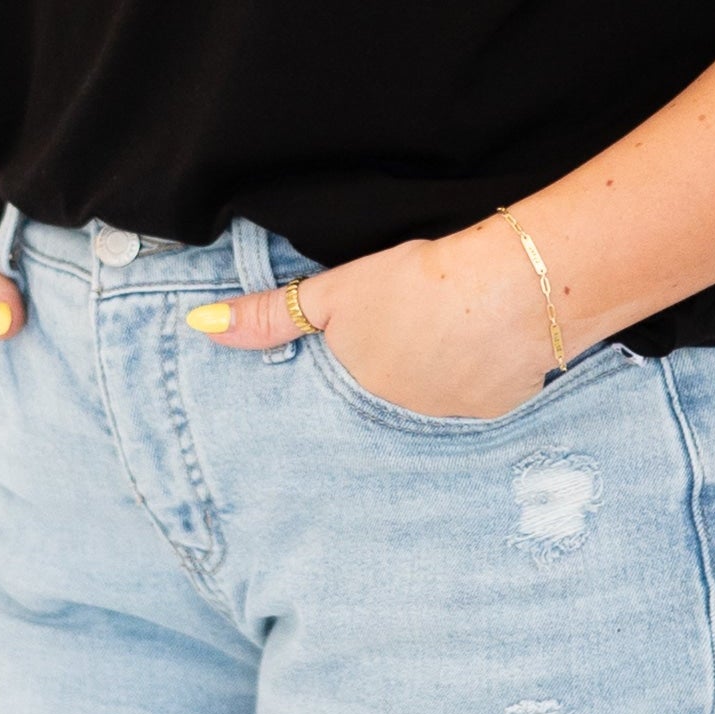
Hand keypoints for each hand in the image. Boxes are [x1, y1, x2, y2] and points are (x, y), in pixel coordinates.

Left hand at [190, 227, 552, 418]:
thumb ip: (269, 317)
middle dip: (385, 391)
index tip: (343, 379)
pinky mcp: (499, 415)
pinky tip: (483, 351)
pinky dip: (475, 382)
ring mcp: (452, 426)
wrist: (516, 288)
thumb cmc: (418, 285)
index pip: (332, 414)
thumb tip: (199, 325)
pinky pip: (476, 406)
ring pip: (429, 410)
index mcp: (357, 400)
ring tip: (446, 345)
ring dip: (431, 387)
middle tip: (404, 350)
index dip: (337, 393)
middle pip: (381, 414)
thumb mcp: (334, 293)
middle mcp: (400, 427)